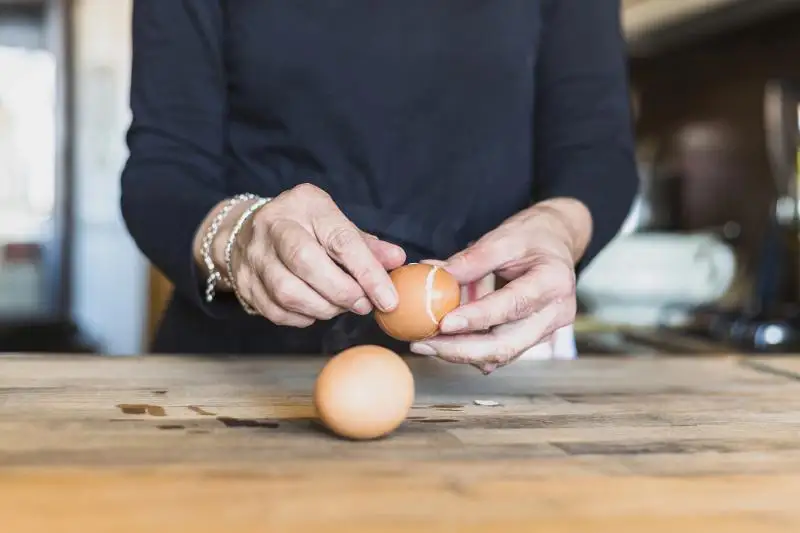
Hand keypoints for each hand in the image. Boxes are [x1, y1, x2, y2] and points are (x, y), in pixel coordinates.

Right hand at [208, 184, 404, 326]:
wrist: (247, 231)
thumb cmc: (305, 228)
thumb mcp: (336, 224)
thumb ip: (367, 245)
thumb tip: (397, 260)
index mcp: (305, 203)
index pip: (341, 240)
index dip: (368, 273)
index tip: (388, 299)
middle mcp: (274, 225)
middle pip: (307, 263)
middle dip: (342, 292)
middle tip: (363, 305)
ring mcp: (254, 254)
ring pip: (288, 292)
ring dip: (323, 308)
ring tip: (340, 307)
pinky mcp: (244, 282)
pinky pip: (276, 311)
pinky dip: (302, 318)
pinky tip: (316, 310)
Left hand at [410, 198, 590, 372]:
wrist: (556, 244)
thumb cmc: (532, 237)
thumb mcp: (504, 237)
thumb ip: (472, 259)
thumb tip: (436, 276)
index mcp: (553, 282)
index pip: (512, 306)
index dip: (476, 318)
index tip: (443, 323)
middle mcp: (555, 314)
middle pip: (506, 345)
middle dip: (460, 350)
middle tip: (423, 344)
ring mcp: (545, 331)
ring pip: (499, 355)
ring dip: (459, 353)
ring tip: (424, 343)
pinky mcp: (531, 339)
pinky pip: (498, 352)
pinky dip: (469, 350)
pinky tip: (441, 343)